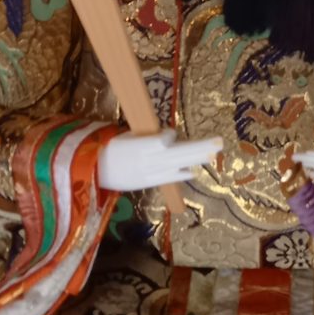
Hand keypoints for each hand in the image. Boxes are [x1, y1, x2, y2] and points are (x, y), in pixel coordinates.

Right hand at [97, 128, 221, 193]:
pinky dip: (181, 173)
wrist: (94, 172)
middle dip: (198, 147)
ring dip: (196, 158)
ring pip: (177, 164)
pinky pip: (168, 177)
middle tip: (219, 142)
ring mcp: (149, 173)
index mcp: (138, 146)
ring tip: (214, 153)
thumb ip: (147, 137)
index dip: (169, 136)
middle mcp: (147, 161)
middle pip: (177, 153)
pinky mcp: (148, 181)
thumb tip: (169, 137)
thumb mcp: (126, 137)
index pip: (162, 141)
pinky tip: (194, 170)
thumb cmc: (110, 148)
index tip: (171, 133)